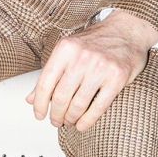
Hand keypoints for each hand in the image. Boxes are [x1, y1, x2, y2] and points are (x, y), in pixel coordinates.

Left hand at [25, 10, 157, 131]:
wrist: (126, 31)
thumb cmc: (94, 43)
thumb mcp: (67, 51)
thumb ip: (50, 74)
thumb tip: (31, 99)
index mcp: (65, 49)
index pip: (45, 83)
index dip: (40, 104)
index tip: (39, 115)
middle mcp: (81, 57)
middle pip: (61, 96)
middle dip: (56, 114)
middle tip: (56, 121)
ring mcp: (100, 67)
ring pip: (78, 104)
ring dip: (71, 118)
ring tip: (69, 122)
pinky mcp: (117, 78)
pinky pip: (98, 106)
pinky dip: (88, 120)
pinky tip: (82, 125)